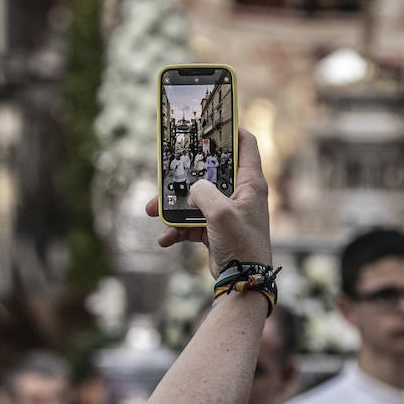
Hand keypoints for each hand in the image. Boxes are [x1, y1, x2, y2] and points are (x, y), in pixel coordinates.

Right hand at [145, 127, 270, 277]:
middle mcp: (240, 195)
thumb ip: (203, 192)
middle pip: (210, 172)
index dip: (232, 130)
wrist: (243, 283)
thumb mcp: (220, 212)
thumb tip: (192, 191)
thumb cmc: (241, 245)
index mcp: (250, 183)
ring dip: (173, 206)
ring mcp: (227, 213)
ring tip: (153, 211)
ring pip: (195, 200)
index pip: (246, 144)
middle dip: (185, 174)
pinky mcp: (216, 231)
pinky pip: (191, 224)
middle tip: (167, 168)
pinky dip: (177, 230)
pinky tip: (165, 239)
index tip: (213, 121)